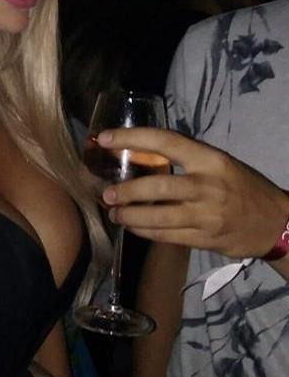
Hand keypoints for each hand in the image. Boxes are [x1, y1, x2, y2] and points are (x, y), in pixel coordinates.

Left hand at [99, 127, 288, 257]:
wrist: (275, 222)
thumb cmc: (239, 186)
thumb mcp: (217, 163)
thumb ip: (183, 159)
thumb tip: (136, 152)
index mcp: (209, 159)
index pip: (165, 141)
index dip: (132, 138)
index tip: (105, 138)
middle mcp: (207, 185)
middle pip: (158, 186)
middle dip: (127, 191)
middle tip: (107, 194)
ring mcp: (207, 215)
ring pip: (158, 217)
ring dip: (130, 216)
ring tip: (114, 213)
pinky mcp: (204, 238)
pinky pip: (166, 236)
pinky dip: (144, 232)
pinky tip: (132, 227)